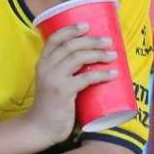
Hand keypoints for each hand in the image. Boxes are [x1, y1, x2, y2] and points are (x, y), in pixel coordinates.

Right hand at [26, 21, 116, 148]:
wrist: (41, 127)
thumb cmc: (51, 105)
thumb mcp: (52, 82)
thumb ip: (64, 72)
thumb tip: (89, 61)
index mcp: (42, 63)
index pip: (54, 39)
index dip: (70, 30)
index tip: (86, 25)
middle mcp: (46, 67)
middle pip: (70, 45)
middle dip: (91, 40)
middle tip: (107, 41)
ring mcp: (53, 78)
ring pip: (78, 57)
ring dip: (98, 53)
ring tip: (113, 54)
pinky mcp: (63, 91)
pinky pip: (86, 78)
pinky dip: (101, 74)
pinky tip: (113, 73)